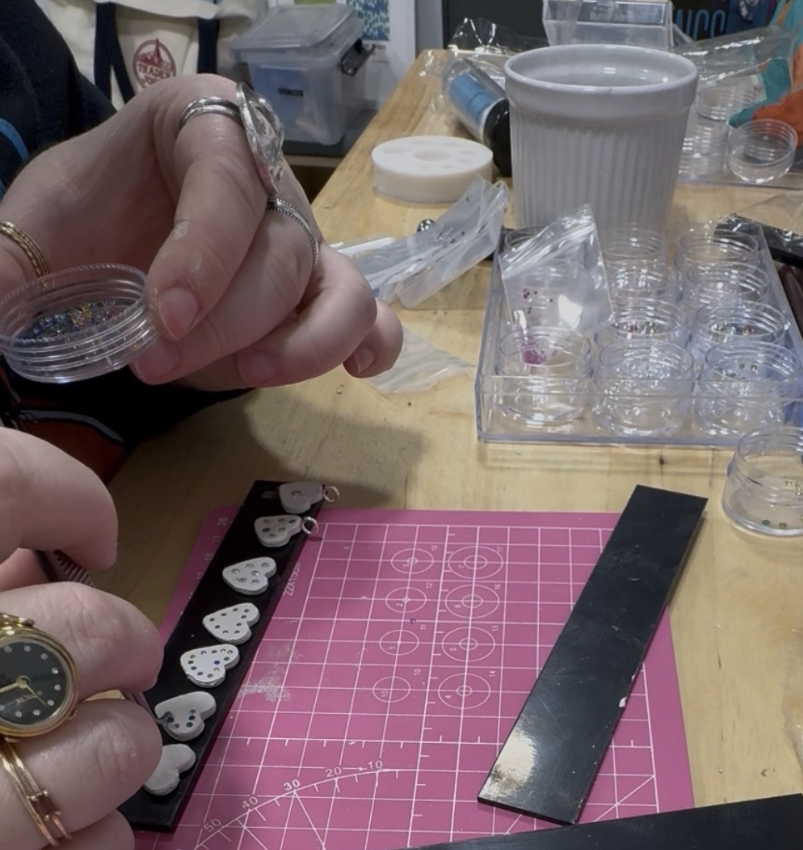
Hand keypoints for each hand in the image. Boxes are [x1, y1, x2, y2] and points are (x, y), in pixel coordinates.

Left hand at [0, 75, 402, 391]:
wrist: (101, 244)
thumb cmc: (80, 220)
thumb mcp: (33, 228)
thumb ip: (8, 268)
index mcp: (199, 123)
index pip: (226, 185)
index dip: (201, 257)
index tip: (161, 317)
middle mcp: (267, 178)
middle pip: (278, 253)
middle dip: (222, 322)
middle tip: (150, 364)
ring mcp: (299, 240)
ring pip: (337, 288)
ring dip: (304, 343)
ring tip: (251, 377)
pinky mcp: (316, 295)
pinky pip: (368, 314)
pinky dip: (369, 343)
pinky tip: (355, 372)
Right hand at [0, 432, 162, 849]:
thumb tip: (25, 559)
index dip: (59, 497)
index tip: (84, 536)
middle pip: (70, 637)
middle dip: (118, 636)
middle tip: (116, 651)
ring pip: (101, 756)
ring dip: (121, 740)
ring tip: (97, 742)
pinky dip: (99, 843)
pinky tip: (69, 829)